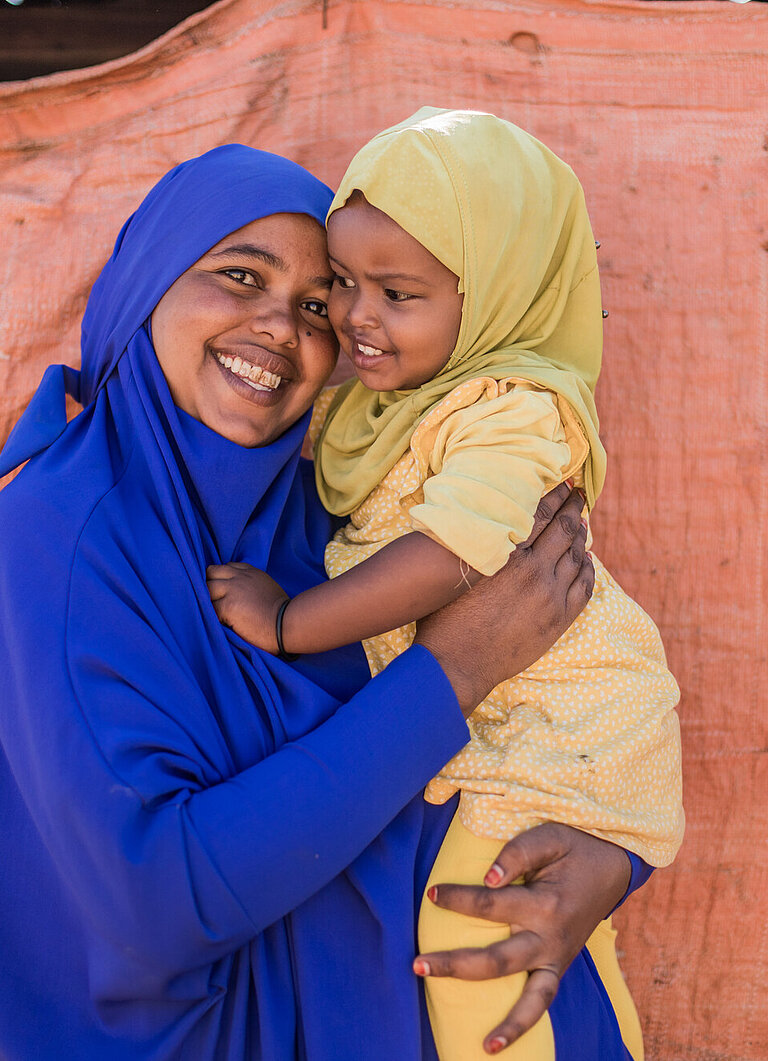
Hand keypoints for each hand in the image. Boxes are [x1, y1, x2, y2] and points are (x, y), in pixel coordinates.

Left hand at [206, 562, 286, 651]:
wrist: (287, 624)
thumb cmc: (281, 613)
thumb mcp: (267, 588)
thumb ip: (251, 585)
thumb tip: (238, 596)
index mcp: (250, 572)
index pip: (226, 567)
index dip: (221, 579)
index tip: (222, 593)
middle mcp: (239, 576)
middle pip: (211, 572)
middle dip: (209, 586)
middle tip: (212, 602)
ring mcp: (232, 589)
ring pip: (206, 589)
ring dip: (207, 601)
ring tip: (213, 614)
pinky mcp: (227, 605)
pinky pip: (208, 608)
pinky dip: (210, 616)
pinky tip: (217, 623)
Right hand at [414, 484, 593, 715]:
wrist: (459, 663)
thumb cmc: (447, 616)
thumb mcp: (458, 572)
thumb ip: (475, 546)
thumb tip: (478, 522)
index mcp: (508, 554)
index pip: (542, 514)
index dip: (557, 496)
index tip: (565, 484)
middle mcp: (535, 570)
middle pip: (565, 530)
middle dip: (574, 510)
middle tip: (578, 497)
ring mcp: (551, 596)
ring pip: (577, 556)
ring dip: (581, 538)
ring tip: (581, 525)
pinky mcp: (559, 619)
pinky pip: (584, 586)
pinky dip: (588, 569)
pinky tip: (586, 560)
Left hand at [414, 823, 631, 1053]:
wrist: (613, 867)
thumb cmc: (574, 847)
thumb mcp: (549, 835)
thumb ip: (516, 853)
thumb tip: (487, 878)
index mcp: (546, 904)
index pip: (490, 906)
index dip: (457, 899)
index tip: (432, 894)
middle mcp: (551, 939)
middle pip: (497, 961)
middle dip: (455, 965)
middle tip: (417, 964)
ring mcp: (557, 958)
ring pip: (528, 998)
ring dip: (503, 1022)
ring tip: (480, 1045)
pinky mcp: (559, 967)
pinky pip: (542, 1002)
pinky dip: (523, 1025)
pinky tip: (496, 1043)